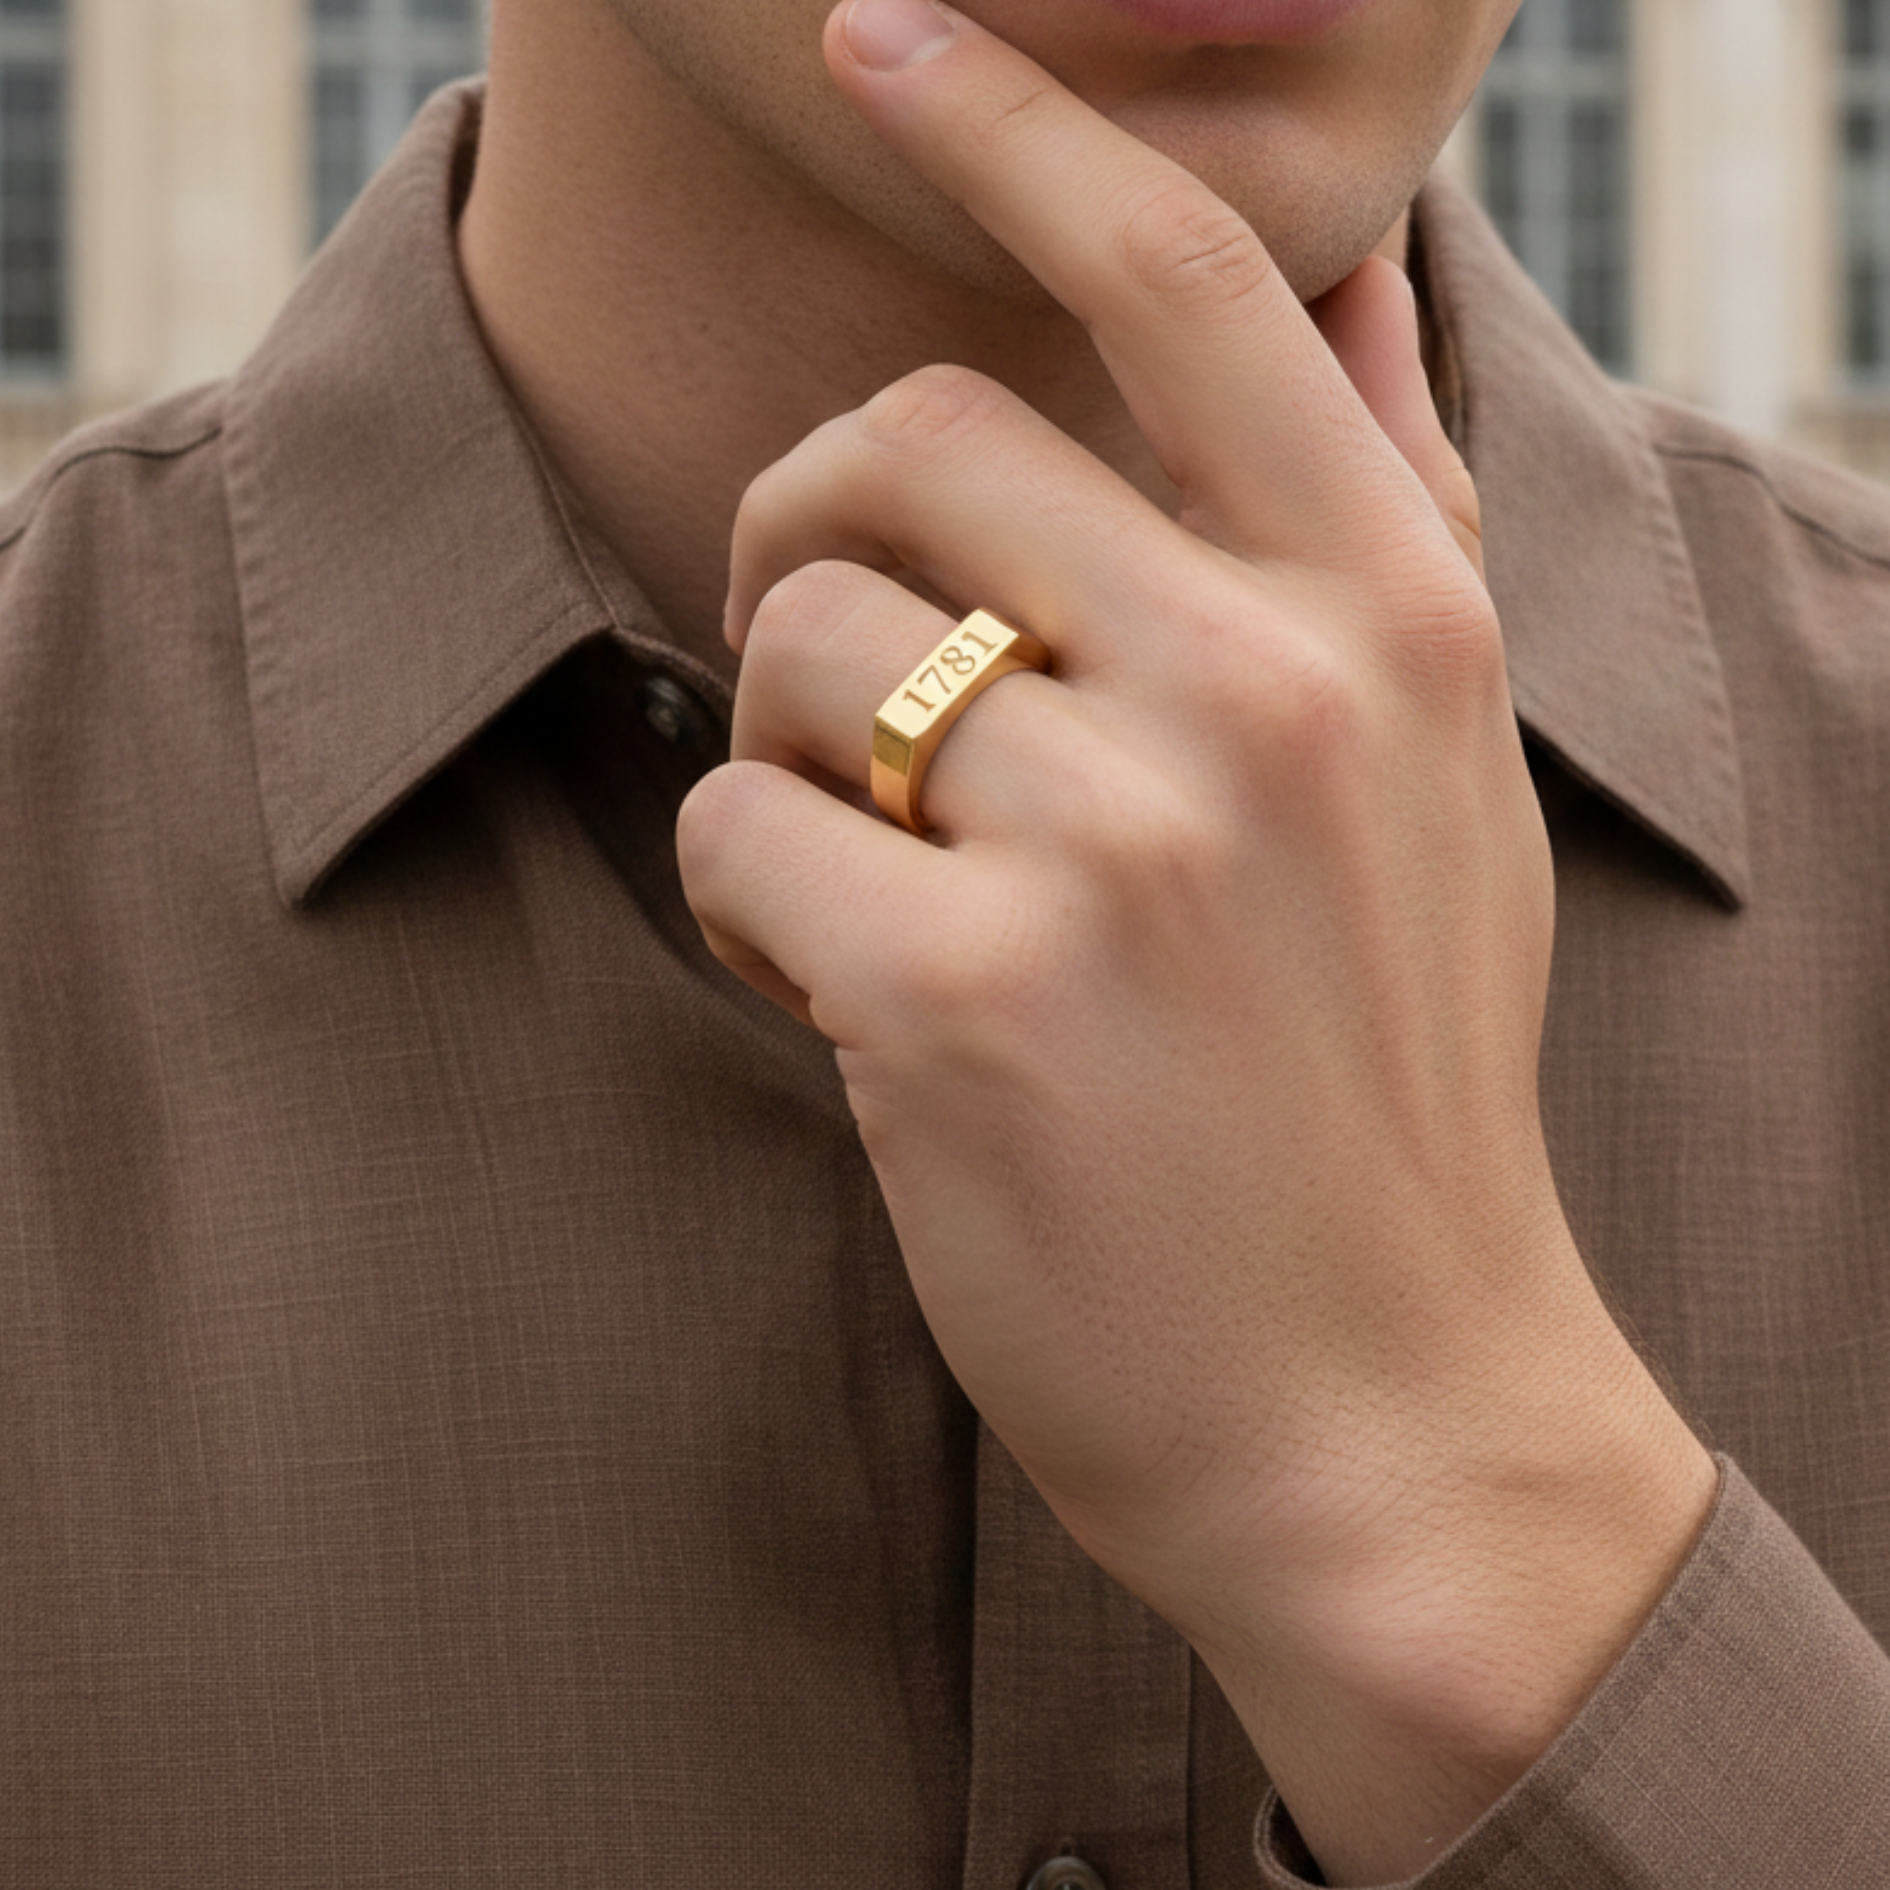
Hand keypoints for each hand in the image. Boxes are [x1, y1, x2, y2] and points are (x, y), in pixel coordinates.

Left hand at [677, 3, 1716, 1879]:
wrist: (1389, 1411)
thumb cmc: (1387, 1097)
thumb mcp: (1444, 793)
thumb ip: (1382, 526)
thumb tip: (1351, 288)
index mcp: (1385, 621)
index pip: (1178, 281)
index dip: (1015, 125)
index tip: (888, 31)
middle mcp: (1268, 693)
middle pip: (903, 447)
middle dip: (816, 549)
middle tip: (843, 690)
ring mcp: (1120, 845)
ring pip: (796, 643)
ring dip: (787, 751)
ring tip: (876, 881)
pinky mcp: (967, 1000)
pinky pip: (736, 826)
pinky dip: (753, 901)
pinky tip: (845, 992)